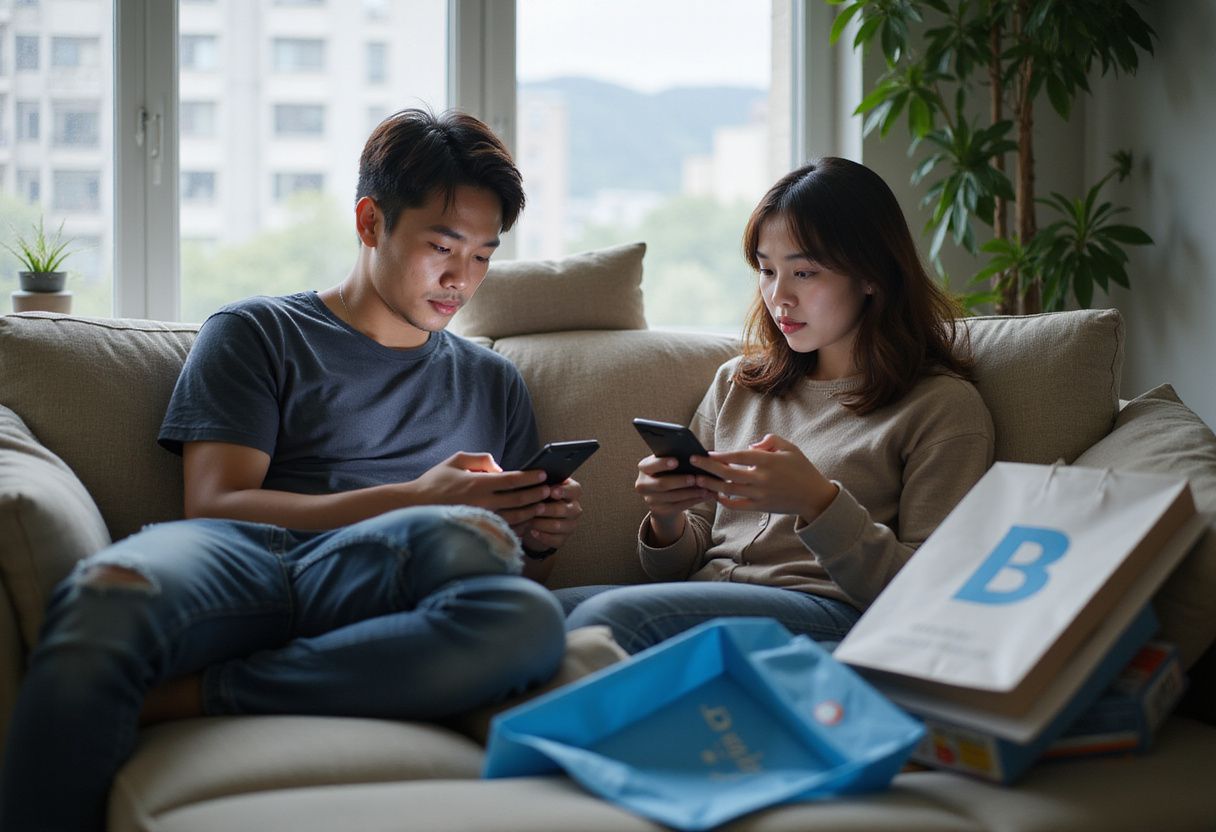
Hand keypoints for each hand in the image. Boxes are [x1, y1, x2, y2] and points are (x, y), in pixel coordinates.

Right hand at [407, 452, 550, 526]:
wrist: (414, 506)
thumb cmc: (435, 482)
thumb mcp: (456, 461)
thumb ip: (480, 459)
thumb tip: (499, 466)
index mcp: (479, 484)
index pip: (512, 480)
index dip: (530, 477)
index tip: (543, 474)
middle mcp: (482, 502)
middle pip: (518, 499)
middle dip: (536, 494)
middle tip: (548, 490)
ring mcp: (481, 518)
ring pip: (514, 517)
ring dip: (530, 511)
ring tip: (541, 506)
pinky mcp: (477, 529)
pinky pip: (503, 529)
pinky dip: (517, 525)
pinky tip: (525, 521)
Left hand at [514, 478, 583, 552]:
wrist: (536, 520)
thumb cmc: (539, 498)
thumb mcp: (542, 488)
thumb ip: (542, 484)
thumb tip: (534, 478)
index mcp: (572, 492)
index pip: (575, 490)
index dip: (564, 491)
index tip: (551, 492)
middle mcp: (574, 508)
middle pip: (565, 510)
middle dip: (549, 509)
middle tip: (536, 508)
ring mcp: (570, 525)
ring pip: (559, 526)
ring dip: (543, 523)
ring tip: (530, 520)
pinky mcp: (563, 539)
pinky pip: (555, 539)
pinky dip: (542, 536)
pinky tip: (533, 531)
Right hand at [635, 454, 716, 545]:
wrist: (661, 495)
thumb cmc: (668, 472)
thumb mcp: (666, 464)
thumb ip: (675, 457)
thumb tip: (695, 454)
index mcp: (644, 468)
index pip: (650, 465)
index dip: (662, 464)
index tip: (676, 461)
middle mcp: (643, 485)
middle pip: (662, 484)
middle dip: (680, 481)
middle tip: (695, 478)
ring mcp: (650, 499)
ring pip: (673, 497)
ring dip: (691, 493)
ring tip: (706, 488)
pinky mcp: (659, 511)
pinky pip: (679, 506)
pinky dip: (693, 500)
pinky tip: (705, 495)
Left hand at [690, 434, 837, 520]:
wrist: (814, 496)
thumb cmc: (802, 468)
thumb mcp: (790, 448)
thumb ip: (770, 441)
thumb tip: (749, 446)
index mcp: (769, 461)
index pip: (739, 457)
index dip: (721, 455)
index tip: (707, 453)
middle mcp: (762, 478)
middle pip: (729, 473)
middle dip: (708, 467)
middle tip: (693, 461)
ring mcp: (761, 494)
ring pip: (730, 490)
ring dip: (711, 484)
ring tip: (697, 478)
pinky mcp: (761, 507)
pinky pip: (738, 505)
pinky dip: (725, 501)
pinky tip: (715, 495)